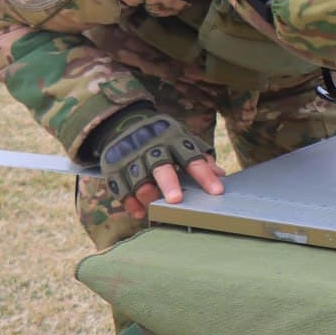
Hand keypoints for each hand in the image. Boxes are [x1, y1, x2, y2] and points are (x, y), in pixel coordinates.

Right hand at [93, 107, 225, 219]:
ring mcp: (131, 158)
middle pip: (161, 167)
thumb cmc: (162, 137)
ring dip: (148, 196)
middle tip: (176, 200)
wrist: (124, 122)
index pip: (192, 159)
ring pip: (139, 180)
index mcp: (174, 140)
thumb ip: (200, 157)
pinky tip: (140, 212)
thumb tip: (221, 175)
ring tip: (157, 208)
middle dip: (168, 184)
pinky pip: (120, 189)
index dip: (205, 175)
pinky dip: (130, 203)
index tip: (217, 191)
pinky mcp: (114, 169)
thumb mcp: (182, 139)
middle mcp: (152, 149)